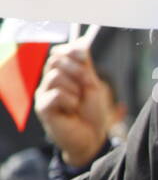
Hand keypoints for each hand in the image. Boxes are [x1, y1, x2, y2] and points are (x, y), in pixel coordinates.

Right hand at [34, 39, 113, 166]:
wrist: (93, 137)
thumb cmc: (92, 113)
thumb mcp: (93, 85)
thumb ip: (86, 66)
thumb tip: (83, 42)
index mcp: (61, 75)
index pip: (58, 53)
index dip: (70, 51)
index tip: (84, 55)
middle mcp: (48, 82)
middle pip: (54, 60)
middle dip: (76, 70)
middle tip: (87, 84)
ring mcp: (43, 94)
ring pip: (56, 76)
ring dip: (75, 89)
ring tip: (79, 102)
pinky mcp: (42, 108)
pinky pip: (56, 94)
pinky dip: (70, 101)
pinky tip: (72, 110)